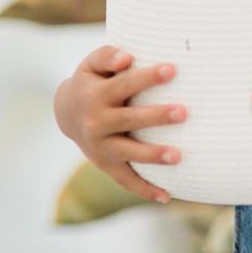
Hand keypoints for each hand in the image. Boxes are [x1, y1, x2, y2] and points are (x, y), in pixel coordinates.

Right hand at [53, 45, 185, 203]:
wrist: (66, 112)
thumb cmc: (92, 81)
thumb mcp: (91, 64)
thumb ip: (107, 55)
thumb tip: (126, 58)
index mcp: (97, 95)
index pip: (125, 84)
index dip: (148, 77)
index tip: (172, 69)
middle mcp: (97, 122)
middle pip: (130, 119)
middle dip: (156, 116)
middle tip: (184, 112)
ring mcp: (101, 147)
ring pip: (129, 153)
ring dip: (154, 155)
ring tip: (179, 156)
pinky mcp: (106, 164)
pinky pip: (126, 180)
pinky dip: (144, 190)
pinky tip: (167, 197)